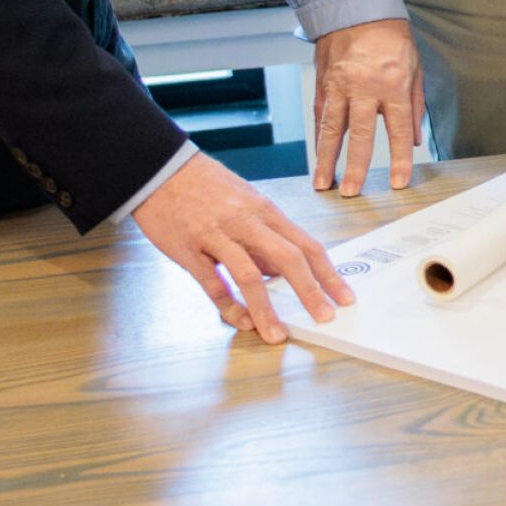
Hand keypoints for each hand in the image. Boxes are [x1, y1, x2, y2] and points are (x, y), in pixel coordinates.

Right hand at [133, 152, 352, 344]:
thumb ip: (264, 237)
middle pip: (288, 258)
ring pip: (249, 276)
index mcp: (266, 211)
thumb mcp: (246, 201)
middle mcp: (247, 222)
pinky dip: (228, 306)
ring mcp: (218, 236)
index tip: (344, 296)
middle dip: (310, 291)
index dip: (328, 273)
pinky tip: (241, 321)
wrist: (162, 170)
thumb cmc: (206, 185)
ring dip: (266, 309)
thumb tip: (280, 273)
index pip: (307, 245)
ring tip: (277, 335)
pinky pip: (212, 284)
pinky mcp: (188, 250)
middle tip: (325, 317)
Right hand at [312, 18, 422, 194]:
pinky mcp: (323, 84)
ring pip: (331, 129)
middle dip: (355, 166)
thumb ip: (415, 106)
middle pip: (360, 134)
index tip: (397, 182)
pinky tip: (318, 156)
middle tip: (350, 192)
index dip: (399, 158)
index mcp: (393, 85)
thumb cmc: (392, 39)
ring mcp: (340, 86)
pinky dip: (319, 138)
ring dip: (325, 159)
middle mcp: (365, 88)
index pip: (399, 129)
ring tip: (322, 184)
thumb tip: (414, 141)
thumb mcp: (415, 68)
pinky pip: (321, 116)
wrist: (357, 10)